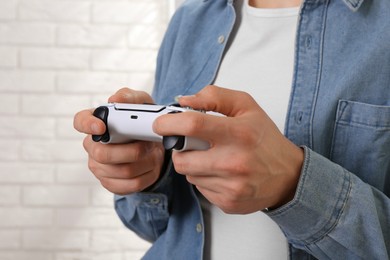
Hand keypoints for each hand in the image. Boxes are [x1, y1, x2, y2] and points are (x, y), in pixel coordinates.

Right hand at [73, 88, 164, 194]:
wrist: (155, 147)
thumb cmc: (143, 123)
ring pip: (122, 171)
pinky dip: (147, 175)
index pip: (80, 121)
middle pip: (102, 154)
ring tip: (152, 153)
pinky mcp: (112, 183)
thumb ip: (130, 97)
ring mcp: (100, 168)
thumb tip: (115, 98)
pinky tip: (150, 166)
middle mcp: (93, 146)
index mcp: (96, 124)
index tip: (101, 127)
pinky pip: (131, 184)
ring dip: (145, 162)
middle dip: (131, 150)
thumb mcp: (142, 104)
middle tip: (147, 144)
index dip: (87, 125)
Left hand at [153, 85, 302, 212]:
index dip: (169, 123)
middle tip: (192, 143)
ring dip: (194, 164)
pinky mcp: (228, 202)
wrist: (288, 176)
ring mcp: (231, 186)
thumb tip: (184, 101)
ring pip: (189, 174)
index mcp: (238, 133)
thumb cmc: (265, 140)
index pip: (192, 125)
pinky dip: (205, 179)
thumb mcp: (247, 107)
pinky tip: (221, 173)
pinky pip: (199, 188)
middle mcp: (234, 161)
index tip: (161, 123)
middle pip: (182, 158)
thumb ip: (215, 97)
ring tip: (213, 157)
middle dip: (180, 149)